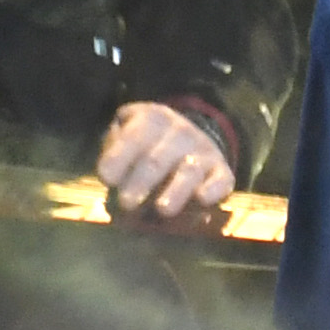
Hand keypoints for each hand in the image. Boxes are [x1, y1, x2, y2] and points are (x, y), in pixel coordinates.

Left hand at [95, 99, 236, 234]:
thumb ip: (114, 149)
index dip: (119, 158)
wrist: (189, 139)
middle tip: (127, 204)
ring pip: (189, 171)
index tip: (107, 179)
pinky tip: (202, 200)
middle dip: (141, 182)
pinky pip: (221, 180)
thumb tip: (110, 174)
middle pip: (158, 159)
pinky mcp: (222, 171)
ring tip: (163, 209)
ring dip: (176, 191)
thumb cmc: (145, 143)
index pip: (133, 138)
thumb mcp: (125, 132)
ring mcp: (204, 151)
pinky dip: (213, 190)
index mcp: (152, 120)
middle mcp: (180, 132)